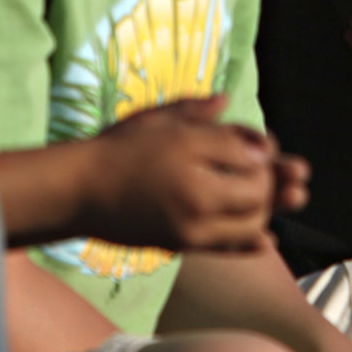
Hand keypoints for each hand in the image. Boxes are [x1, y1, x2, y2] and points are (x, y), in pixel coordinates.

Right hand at [75, 95, 281, 253]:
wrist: (80, 192)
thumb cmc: (118, 147)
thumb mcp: (159, 119)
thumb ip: (199, 111)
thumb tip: (231, 104)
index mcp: (193, 154)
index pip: (252, 153)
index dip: (265, 148)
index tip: (263, 145)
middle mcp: (197, 193)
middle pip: (259, 189)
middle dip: (271, 179)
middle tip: (266, 171)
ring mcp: (192, 225)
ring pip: (252, 222)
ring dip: (265, 208)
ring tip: (259, 195)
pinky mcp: (183, 245)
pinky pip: (230, 248)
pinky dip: (253, 241)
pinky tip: (266, 237)